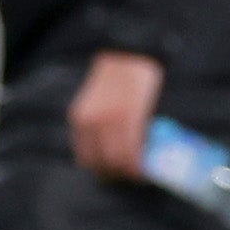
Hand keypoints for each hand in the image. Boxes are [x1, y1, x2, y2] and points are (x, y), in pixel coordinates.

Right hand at [69, 51, 162, 179]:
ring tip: (118, 170)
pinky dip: (93, 156)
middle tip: (132, 177)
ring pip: (90, 159)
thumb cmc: (144, 79)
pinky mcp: (77, 116)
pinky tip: (105, 156)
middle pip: (107, 163)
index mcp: (126, 117)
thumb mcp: (152, 105)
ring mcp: (86, 118)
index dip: (135, 172)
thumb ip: (146, 133)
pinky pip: (81, 146)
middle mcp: (102, 120)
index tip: (143, 176)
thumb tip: (149, 159)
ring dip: (104, 169)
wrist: (123, 53)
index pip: (127, 158)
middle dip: (120, 174)